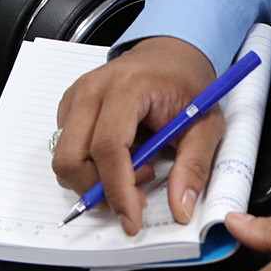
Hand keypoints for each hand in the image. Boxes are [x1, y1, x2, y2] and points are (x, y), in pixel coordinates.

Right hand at [53, 36, 221, 235]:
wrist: (171, 52)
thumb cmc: (187, 83)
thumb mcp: (206, 123)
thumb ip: (195, 166)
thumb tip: (180, 208)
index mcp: (127, 87)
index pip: (107, 147)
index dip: (117, 189)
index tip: (132, 219)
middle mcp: (93, 89)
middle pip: (72, 158)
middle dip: (98, 190)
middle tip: (137, 192)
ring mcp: (76, 96)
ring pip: (63, 159)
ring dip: (94, 180)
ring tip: (134, 168)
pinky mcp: (70, 106)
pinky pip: (66, 150)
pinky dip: (89, 167)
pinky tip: (122, 155)